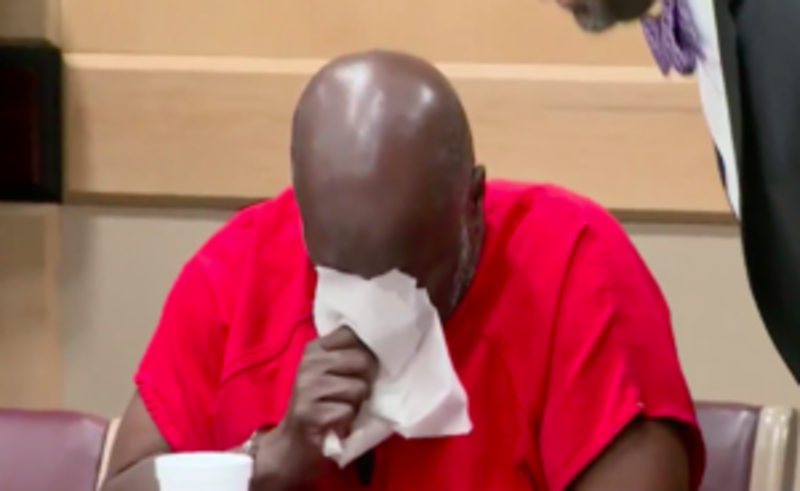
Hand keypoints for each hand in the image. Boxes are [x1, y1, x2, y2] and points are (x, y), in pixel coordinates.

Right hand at [254, 326, 377, 488]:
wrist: (294, 440)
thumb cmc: (320, 402)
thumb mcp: (330, 372)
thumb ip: (349, 355)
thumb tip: (383, 344)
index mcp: (314, 348)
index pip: (351, 333)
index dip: (366, 349)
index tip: (360, 366)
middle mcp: (308, 363)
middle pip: (362, 360)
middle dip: (364, 380)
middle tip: (351, 393)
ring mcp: (306, 388)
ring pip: (358, 388)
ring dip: (355, 404)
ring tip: (340, 408)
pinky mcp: (309, 413)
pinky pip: (348, 411)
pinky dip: (347, 421)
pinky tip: (334, 422)